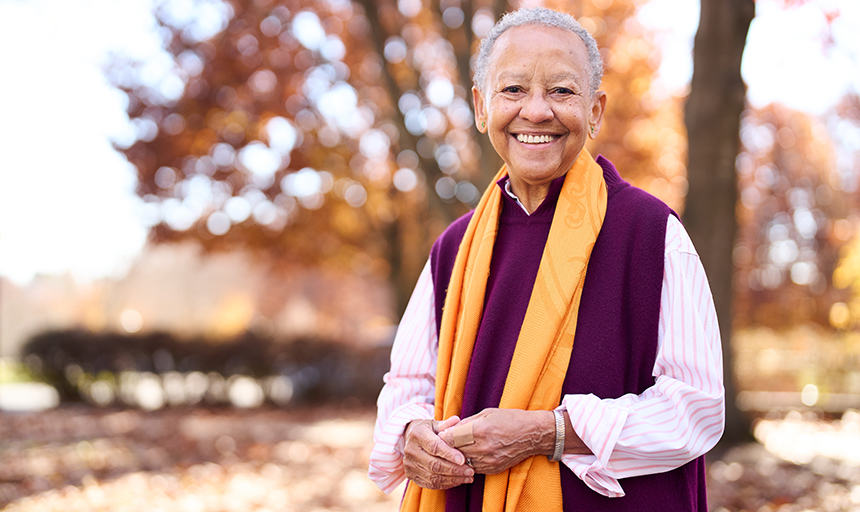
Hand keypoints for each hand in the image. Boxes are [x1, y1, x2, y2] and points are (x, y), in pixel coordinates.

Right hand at [403, 416, 474, 489]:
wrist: (410, 439)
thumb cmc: (428, 430)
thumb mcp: (435, 424)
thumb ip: (446, 425)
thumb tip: (457, 420)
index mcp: (417, 434)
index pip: (434, 446)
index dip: (449, 454)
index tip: (463, 459)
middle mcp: (411, 450)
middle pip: (434, 464)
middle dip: (454, 469)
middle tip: (470, 471)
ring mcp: (409, 465)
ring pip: (433, 477)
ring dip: (452, 479)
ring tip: (468, 477)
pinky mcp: (411, 475)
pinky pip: (430, 484)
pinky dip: (445, 484)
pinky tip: (458, 481)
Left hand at [439, 408, 555, 474]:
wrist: (532, 434)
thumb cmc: (510, 419)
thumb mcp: (486, 414)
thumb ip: (466, 423)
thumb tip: (449, 429)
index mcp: (480, 430)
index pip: (451, 437)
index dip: (444, 435)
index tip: (441, 434)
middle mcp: (484, 447)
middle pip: (455, 451)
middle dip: (449, 446)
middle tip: (446, 442)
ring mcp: (489, 460)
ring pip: (463, 462)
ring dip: (458, 456)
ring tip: (458, 449)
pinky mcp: (493, 469)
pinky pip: (474, 468)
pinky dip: (470, 462)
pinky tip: (471, 454)